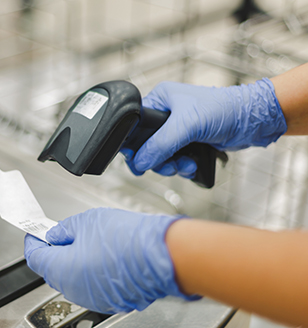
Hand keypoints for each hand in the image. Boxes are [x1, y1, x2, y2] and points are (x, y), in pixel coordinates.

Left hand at [24, 208, 199, 313]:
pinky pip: (91, 286)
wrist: (161, 255)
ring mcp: (92, 298)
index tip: (34, 234)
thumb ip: (64, 230)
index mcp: (61, 269)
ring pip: (73, 279)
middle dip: (54, 252)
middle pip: (52, 270)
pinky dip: (90, 272)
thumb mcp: (86, 222)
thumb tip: (55, 235)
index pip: (35, 258)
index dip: (33, 243)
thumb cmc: (126, 238)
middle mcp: (73, 290)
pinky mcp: (110, 301)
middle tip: (62, 234)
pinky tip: (102, 255)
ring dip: (73, 262)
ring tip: (87, 242)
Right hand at [123, 78, 286, 177]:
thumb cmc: (225, 108)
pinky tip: (192, 165)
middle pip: (147, 146)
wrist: (253, 120)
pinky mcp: (189, 142)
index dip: (135, 146)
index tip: (139, 161)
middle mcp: (166, 114)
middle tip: (168, 166)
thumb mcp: (186, 125)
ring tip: (185, 166)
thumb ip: (160, 144)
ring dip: (172, 166)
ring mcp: (178, 130)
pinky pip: (175, 161)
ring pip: (161, 157)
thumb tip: (140, 161)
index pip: (135, 126)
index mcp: (160, 100)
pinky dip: (181, 167)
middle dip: (158, 160)